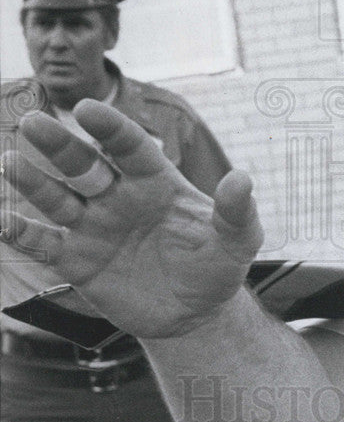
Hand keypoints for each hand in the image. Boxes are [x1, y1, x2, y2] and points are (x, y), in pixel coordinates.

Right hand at [1, 100, 262, 337]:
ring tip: (8, 162)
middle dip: (59, 145)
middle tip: (32, 122)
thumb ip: (236, 211)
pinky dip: (21, 232)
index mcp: (155, 182)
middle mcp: (119, 197)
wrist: (195, 314)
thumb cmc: (218, 266)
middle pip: (84, 164)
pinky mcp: (77, 261)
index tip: (87, 108)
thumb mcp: (238, 240)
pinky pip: (44, 243)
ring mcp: (94, 227)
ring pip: (58, 198)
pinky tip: (2, 219)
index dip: (110, 128)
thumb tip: (242, 178)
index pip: (129, 147)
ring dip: (32, 182)